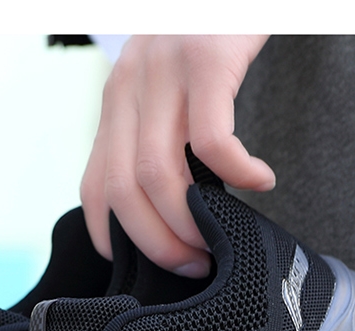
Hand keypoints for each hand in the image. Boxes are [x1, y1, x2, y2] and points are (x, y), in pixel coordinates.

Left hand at [80, 35, 274, 276]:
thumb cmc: (210, 37)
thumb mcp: (166, 87)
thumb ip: (157, 136)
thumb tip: (170, 210)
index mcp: (116, 103)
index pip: (93, 185)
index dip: (110, 236)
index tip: (139, 268)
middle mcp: (129, 87)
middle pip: (124, 189)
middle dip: (156, 242)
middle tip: (191, 266)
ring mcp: (165, 71)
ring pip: (156, 172)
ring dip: (188, 221)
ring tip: (218, 240)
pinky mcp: (208, 58)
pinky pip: (212, 138)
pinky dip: (237, 172)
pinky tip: (261, 181)